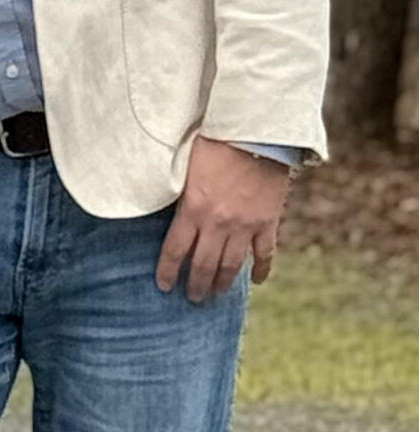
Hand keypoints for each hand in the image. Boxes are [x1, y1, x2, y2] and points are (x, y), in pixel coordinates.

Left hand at [155, 136, 290, 303]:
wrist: (256, 133)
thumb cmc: (214, 142)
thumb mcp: (185, 167)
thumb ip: (179, 193)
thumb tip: (169, 209)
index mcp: (192, 209)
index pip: (175, 251)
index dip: (168, 272)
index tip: (164, 286)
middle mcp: (217, 224)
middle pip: (203, 265)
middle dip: (196, 285)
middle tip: (192, 298)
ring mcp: (245, 226)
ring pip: (231, 265)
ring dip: (222, 283)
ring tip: (215, 295)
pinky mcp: (268, 222)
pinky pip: (264, 253)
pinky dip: (260, 269)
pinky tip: (256, 281)